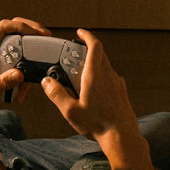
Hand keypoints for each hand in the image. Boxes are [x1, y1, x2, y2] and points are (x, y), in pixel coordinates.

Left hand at [0, 17, 50, 106]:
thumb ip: (3, 82)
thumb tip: (20, 74)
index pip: (5, 26)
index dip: (22, 25)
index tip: (36, 33)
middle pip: (15, 26)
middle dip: (32, 28)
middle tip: (46, 36)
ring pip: (19, 38)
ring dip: (33, 42)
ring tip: (45, 50)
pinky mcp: (3, 58)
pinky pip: (19, 53)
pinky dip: (28, 60)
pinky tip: (31, 75)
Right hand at [42, 29, 138, 146]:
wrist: (122, 136)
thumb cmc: (98, 124)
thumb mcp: (70, 111)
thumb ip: (57, 94)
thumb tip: (47, 81)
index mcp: (95, 75)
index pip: (95, 46)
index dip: (87, 36)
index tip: (80, 32)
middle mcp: (109, 75)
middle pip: (100, 54)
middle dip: (87, 50)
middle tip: (75, 55)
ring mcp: (117, 83)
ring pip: (105, 66)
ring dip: (93, 65)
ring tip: (80, 76)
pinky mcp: (121, 92)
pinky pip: (110, 78)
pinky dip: (100, 77)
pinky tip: (92, 91)